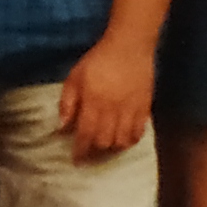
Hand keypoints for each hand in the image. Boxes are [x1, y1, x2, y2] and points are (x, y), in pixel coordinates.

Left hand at [58, 32, 154, 156]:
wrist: (129, 46)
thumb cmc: (98, 60)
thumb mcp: (75, 76)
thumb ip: (67, 102)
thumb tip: (62, 126)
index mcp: (93, 103)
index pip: (85, 135)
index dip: (80, 151)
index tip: (76, 160)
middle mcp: (112, 110)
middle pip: (104, 142)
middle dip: (95, 153)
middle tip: (89, 155)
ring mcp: (130, 111)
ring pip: (122, 142)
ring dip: (112, 149)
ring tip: (106, 148)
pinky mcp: (144, 108)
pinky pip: (139, 133)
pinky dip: (130, 141)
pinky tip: (123, 139)